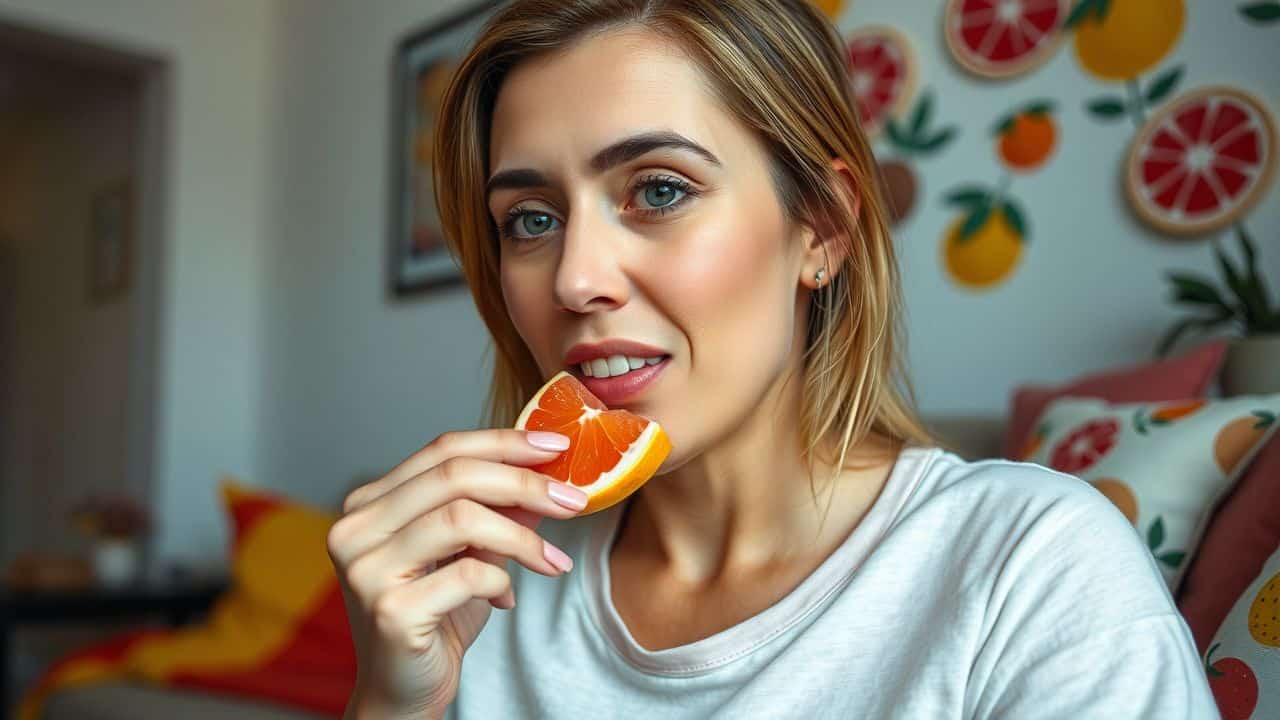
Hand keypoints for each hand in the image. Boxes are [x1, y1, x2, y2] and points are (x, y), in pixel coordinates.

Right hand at [327, 429, 586, 717]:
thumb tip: (550, 467)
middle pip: (454, 475)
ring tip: (553, 561)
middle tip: (573, 500)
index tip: (557, 446)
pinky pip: (468, 573)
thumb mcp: (471, 551)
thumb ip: (499, 509)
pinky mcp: (390, 611)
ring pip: (462, 518)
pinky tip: (506, 597)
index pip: (442, 450)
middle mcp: (355, 529)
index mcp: (369, 504)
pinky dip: (501, 580)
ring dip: (523, 537)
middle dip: (525, 483)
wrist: (405, 692)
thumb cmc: (437, 617)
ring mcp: (367, 570)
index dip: (504, 442)